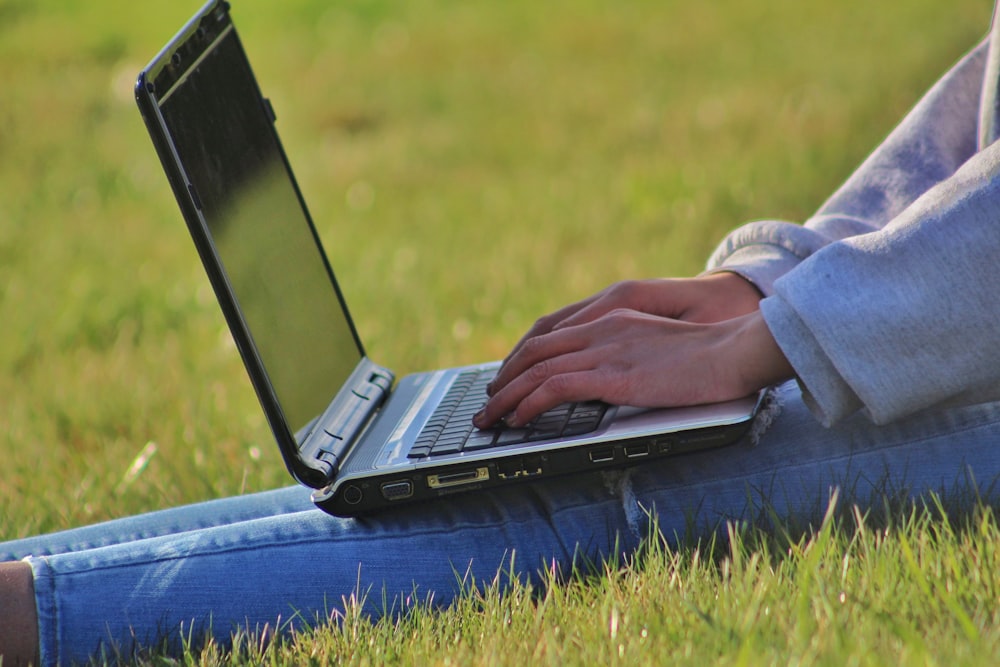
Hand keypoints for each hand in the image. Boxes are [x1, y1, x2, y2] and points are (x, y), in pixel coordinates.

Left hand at [473, 309, 791, 428]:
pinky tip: (520, 420)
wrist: (735, 349)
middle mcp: (601, 330)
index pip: (549, 337)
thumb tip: (608, 381)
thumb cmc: (708, 356)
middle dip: (503, 380)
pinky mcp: (615, 375)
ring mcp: (607, 351)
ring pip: (537, 370)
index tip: (504, 381)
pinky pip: (557, 387)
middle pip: (534, 351)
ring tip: (489, 418)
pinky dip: (531, 404)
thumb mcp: (657, 348)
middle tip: (486, 404)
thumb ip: (627, 356)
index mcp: (611, 320)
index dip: (519, 361)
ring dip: (506, 397)